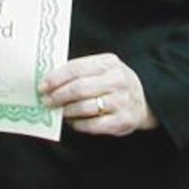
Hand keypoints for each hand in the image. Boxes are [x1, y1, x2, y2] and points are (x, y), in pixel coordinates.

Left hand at [38, 52, 158, 136]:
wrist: (145, 100)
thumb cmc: (114, 82)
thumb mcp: (103, 68)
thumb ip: (81, 71)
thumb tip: (49, 80)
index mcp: (109, 63)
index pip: (77, 68)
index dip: (57, 77)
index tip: (43, 85)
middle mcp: (117, 80)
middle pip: (79, 88)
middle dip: (58, 95)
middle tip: (46, 101)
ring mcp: (121, 102)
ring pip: (85, 107)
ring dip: (67, 111)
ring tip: (58, 111)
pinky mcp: (122, 121)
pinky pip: (93, 125)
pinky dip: (78, 124)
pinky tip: (72, 121)